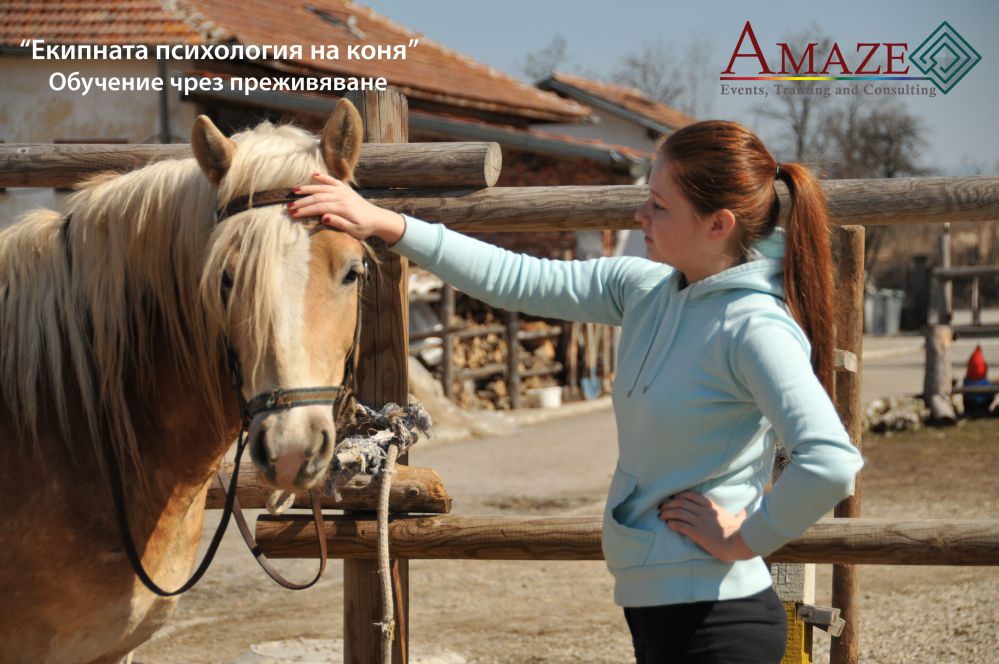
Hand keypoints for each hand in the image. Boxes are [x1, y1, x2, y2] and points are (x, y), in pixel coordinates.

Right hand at [290, 173, 405, 243]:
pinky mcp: (346, 189)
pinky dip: (323, 177)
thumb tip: (324, 217)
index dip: (305, 210)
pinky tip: (314, 175)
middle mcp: (342, 196)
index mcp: (342, 208)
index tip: (293, 214)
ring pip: (322, 187)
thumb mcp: (354, 230)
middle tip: (289, 206)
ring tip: (294, 190)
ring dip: (308, 188)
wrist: (378, 219)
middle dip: (302, 202)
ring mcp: (344, 191)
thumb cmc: (365, 228)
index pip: (319, 207)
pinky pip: (333, 181)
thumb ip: (339, 223)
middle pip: (318, 197)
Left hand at [658, 491, 754, 561]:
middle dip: (668, 504)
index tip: (672, 498)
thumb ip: (740, 515)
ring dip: (667, 513)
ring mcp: (699, 521)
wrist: (739, 543)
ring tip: (661, 516)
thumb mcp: (739, 520)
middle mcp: (703, 512)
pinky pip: (680, 526)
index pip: (691, 495)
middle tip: (662, 508)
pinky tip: (668, 525)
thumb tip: (745, 512)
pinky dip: (672, 524)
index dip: (679, 495)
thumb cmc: (740, 533)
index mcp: (711, 507)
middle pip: (680, 502)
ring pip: (678, 512)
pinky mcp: (697, 533)